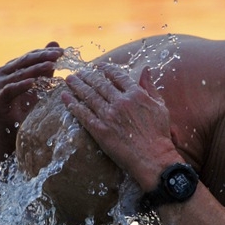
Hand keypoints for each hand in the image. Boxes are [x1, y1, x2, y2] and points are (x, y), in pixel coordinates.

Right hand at [0, 42, 62, 133]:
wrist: (9, 133)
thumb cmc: (25, 110)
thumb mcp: (38, 86)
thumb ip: (45, 67)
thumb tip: (56, 44)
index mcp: (11, 68)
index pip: (30, 56)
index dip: (45, 52)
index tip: (62, 51)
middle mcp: (2, 73)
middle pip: (25, 61)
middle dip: (43, 57)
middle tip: (58, 54)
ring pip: (19, 74)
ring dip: (36, 69)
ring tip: (51, 65)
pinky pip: (11, 89)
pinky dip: (22, 85)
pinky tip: (33, 82)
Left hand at [61, 63, 181, 191]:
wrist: (153, 158)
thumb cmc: (159, 134)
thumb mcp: (160, 106)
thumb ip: (150, 87)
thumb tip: (146, 69)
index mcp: (136, 94)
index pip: (117, 76)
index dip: (106, 69)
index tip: (98, 66)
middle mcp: (121, 102)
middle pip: (99, 84)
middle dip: (87, 76)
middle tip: (78, 72)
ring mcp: (109, 116)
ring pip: (89, 96)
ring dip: (77, 86)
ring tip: (69, 80)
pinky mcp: (100, 130)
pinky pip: (83, 114)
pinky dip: (72, 104)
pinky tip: (65, 97)